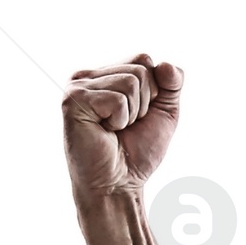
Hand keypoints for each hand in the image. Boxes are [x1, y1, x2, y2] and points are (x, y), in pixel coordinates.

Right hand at [62, 54, 182, 200]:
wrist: (118, 185)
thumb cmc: (137, 152)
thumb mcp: (164, 112)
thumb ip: (172, 84)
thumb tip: (165, 64)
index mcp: (106, 75)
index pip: (143, 60)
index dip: (154, 91)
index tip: (139, 116)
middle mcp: (88, 76)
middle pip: (139, 70)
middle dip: (144, 104)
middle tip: (124, 127)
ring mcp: (77, 86)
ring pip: (130, 82)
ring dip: (132, 114)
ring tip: (114, 130)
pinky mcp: (73, 101)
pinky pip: (117, 100)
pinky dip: (120, 120)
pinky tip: (104, 132)